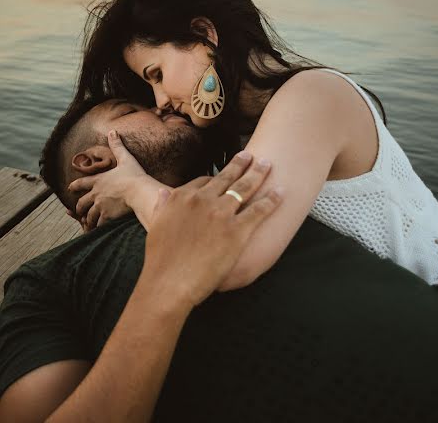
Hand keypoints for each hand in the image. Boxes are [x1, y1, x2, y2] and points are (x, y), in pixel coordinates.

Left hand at [67, 130, 146, 230]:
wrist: (139, 190)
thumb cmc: (134, 175)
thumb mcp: (125, 158)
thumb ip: (117, 146)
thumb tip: (112, 131)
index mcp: (98, 180)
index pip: (81, 183)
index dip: (74, 186)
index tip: (69, 189)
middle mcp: (96, 193)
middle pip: (82, 202)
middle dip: (79, 207)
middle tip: (77, 211)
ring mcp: (100, 205)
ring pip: (89, 215)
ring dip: (87, 220)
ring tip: (87, 224)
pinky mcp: (106, 216)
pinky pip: (98, 224)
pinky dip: (96, 228)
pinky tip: (96, 231)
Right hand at [139, 152, 281, 310]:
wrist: (169, 282)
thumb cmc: (160, 260)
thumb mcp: (156, 226)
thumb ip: (162, 207)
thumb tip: (162, 192)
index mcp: (182, 197)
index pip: (204, 180)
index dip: (217, 177)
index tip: (225, 175)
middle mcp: (202, 200)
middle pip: (226, 177)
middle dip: (241, 164)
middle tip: (251, 156)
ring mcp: (221, 214)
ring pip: (245, 188)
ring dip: (259, 174)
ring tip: (267, 164)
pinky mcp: (237, 231)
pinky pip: (259, 211)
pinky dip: (271, 200)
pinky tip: (280, 192)